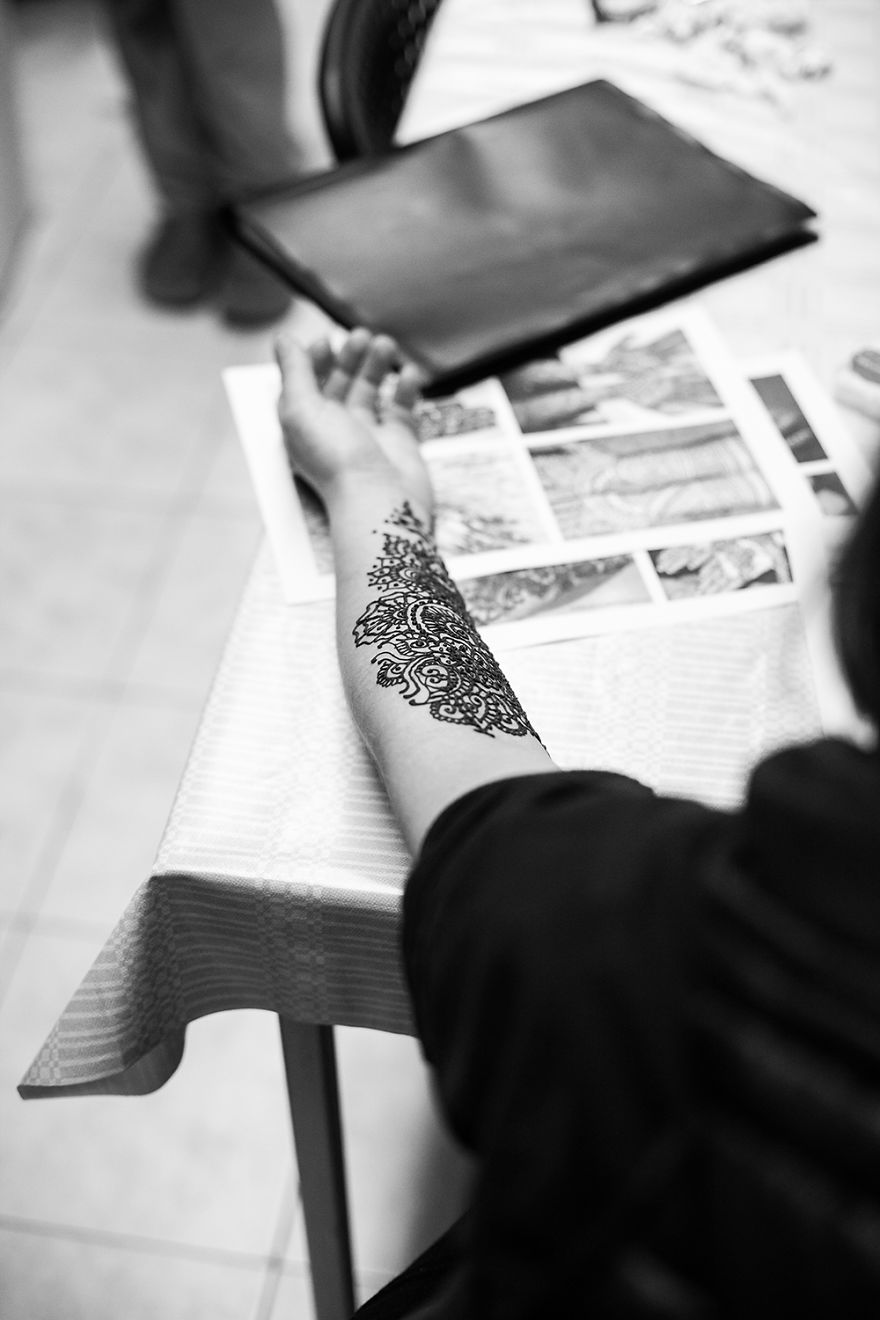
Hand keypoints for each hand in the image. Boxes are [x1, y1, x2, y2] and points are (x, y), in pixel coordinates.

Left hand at [275, 328, 433, 520]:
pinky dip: (407, 388)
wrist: (379, 499)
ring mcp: (368, 436)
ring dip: (378, 366)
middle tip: (363, 338)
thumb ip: (293, 371)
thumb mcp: (301, 408)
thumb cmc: (337, 460)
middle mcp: (335, 430)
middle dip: (350, 357)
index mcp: (306, 425)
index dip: (315, 360)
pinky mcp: (398, 443)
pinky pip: (402, 408)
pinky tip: (410, 374)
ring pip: (372, 392)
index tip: (327, 341)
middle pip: (340, 384)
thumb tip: (283, 339)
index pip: (307, 384)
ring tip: (387, 346)